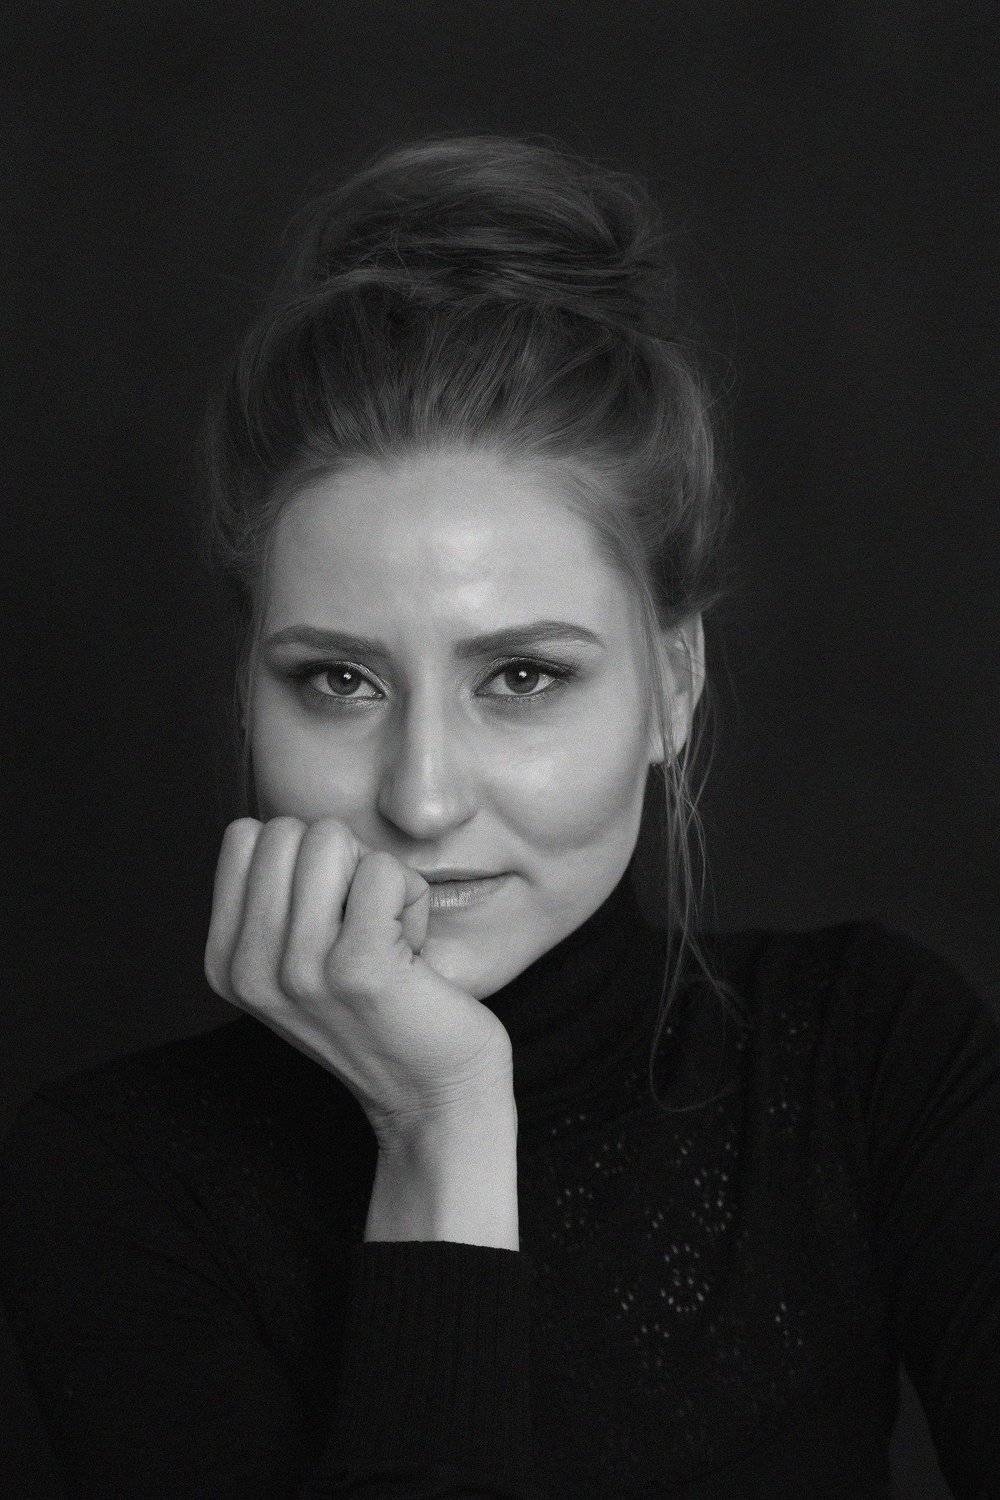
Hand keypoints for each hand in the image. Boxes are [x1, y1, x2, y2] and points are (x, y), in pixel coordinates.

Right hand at [204, 816, 514, 1146]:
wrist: (432, 1096)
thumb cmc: (381, 1010)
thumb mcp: (298, 961)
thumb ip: (275, 898)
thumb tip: (282, 825)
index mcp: (225, 960)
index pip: (244, 835)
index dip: (302, 856)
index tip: (329, 916)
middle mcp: (249, 968)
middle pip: (288, 829)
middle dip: (342, 861)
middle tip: (365, 926)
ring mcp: (300, 970)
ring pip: (332, 839)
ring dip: (378, 878)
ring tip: (388, 936)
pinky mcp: (358, 969)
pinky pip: (385, 870)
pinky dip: (413, 897)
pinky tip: (413, 950)